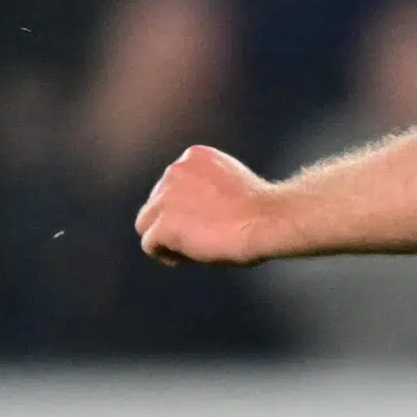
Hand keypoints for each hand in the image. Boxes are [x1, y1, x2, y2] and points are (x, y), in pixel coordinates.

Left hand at [135, 145, 278, 265]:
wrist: (269, 219)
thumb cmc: (265, 211)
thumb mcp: (234, 187)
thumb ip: (209, 191)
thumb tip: (194, 216)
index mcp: (194, 156)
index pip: (174, 184)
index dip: (186, 206)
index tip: (207, 221)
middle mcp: (174, 171)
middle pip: (157, 203)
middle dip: (174, 221)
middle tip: (201, 239)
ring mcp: (165, 197)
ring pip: (147, 222)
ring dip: (165, 237)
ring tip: (192, 250)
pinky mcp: (163, 224)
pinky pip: (150, 244)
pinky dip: (164, 254)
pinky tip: (185, 260)